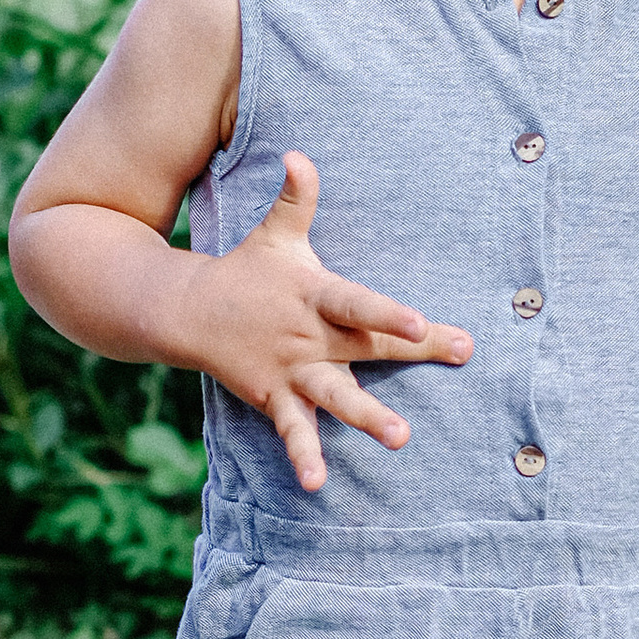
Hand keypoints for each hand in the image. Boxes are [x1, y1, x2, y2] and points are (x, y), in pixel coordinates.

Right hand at [197, 152, 471, 492]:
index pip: (357, 304)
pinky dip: (302, 456)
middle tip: (451, 358)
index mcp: (314, 296)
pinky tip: (316, 483)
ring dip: (367, 416)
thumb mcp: (274, 235)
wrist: (188, 311)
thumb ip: (296, 200)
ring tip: (401, 438)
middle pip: (364, 347)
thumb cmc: (248, 271)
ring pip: (334, 396)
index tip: (424, 323)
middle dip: (409, 354)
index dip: (390, 313)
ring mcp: (291, 371)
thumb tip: (299, 156)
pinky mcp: (274, 398)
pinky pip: (292, 431)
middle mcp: (307, 336)